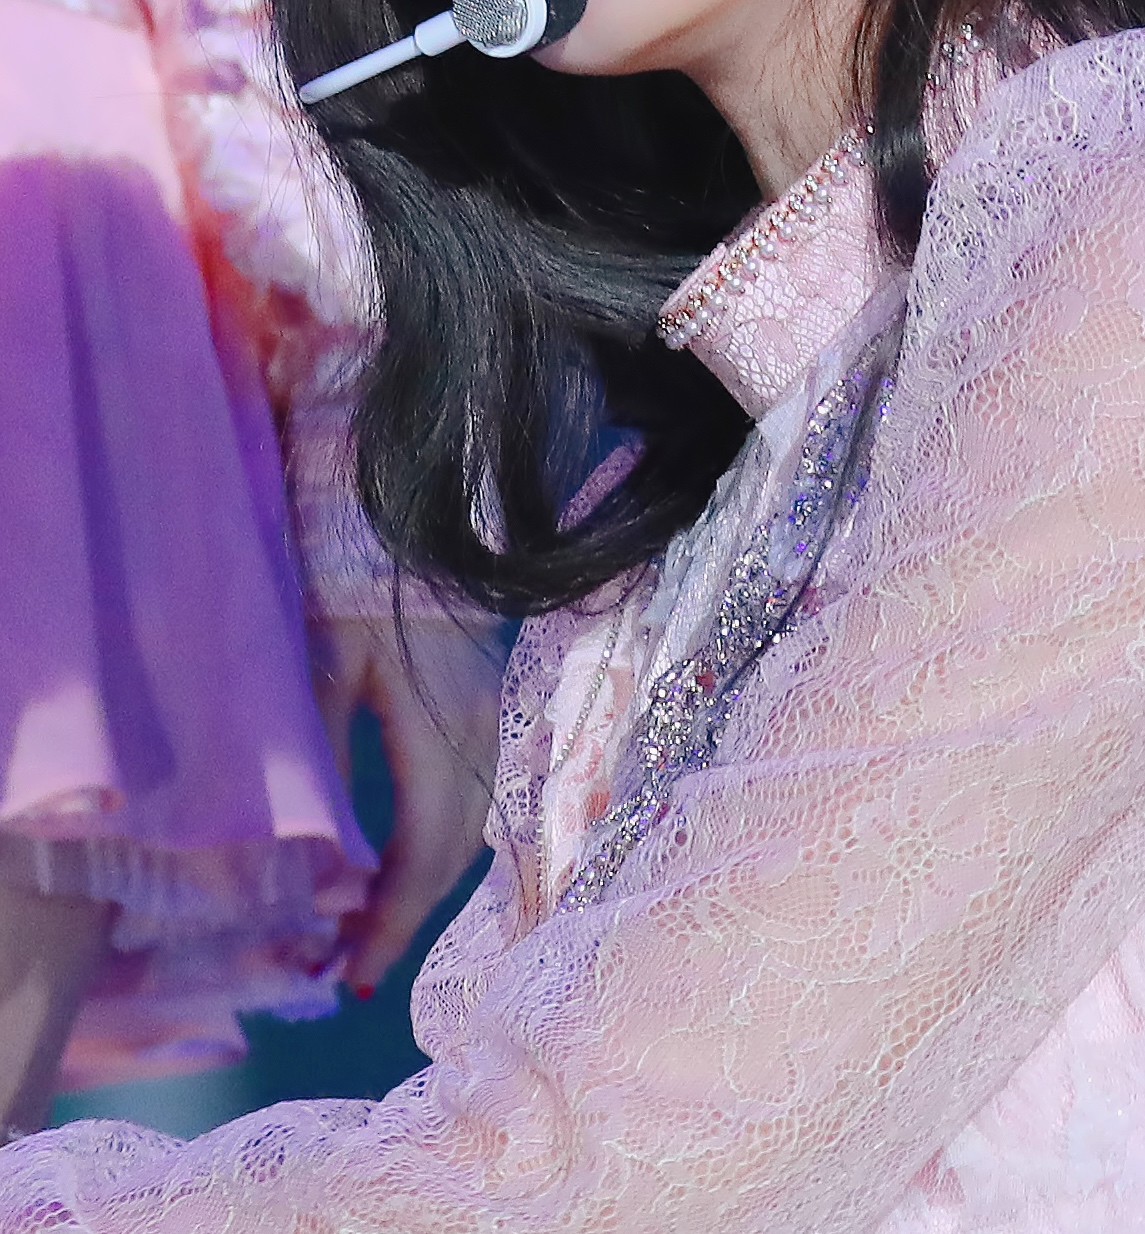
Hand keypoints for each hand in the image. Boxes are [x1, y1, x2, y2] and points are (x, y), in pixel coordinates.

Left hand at [311, 614, 502, 993]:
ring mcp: (489, 722)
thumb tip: (309, 856)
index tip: (351, 975)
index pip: (423, 853)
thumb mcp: (325, 663)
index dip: (391, 922)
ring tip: (366, 924)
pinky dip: (436, 844)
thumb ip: (320, 754)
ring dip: (423, 883)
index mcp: (440, 733)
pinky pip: (469, 799)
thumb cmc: (363, 581)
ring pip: (467, 830)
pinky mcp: (485, 709)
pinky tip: (398, 858)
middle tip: (346, 964)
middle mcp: (479, 738)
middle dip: (405, 916)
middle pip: (453, 853)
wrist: (421, 515)